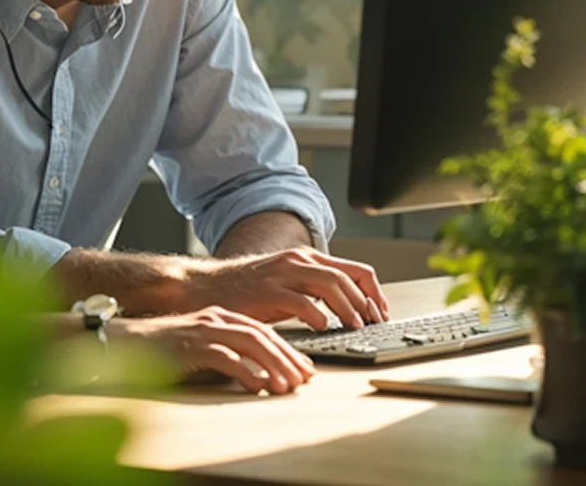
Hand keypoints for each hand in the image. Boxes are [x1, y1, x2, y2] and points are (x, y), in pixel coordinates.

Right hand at [110, 307, 316, 394]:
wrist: (126, 340)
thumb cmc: (166, 348)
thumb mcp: (204, 345)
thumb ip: (229, 352)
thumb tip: (260, 374)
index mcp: (222, 316)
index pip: (264, 331)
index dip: (288, 350)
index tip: (305, 370)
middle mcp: (216, 319)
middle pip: (263, 335)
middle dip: (287, 359)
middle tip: (303, 380)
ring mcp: (203, 330)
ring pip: (249, 343)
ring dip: (272, 365)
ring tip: (286, 386)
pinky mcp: (189, 345)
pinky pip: (223, 357)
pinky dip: (243, 371)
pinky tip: (256, 385)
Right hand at [179, 247, 389, 330]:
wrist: (204, 287)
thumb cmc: (246, 292)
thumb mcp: (285, 285)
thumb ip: (312, 290)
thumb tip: (345, 310)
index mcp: (306, 259)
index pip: (355, 269)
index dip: (373, 292)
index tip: (380, 313)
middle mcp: (297, 261)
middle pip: (347, 277)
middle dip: (366, 302)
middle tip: (372, 323)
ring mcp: (283, 274)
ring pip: (330, 284)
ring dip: (348, 307)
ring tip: (354, 326)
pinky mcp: (268, 291)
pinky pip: (301, 301)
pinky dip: (317, 315)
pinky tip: (322, 327)